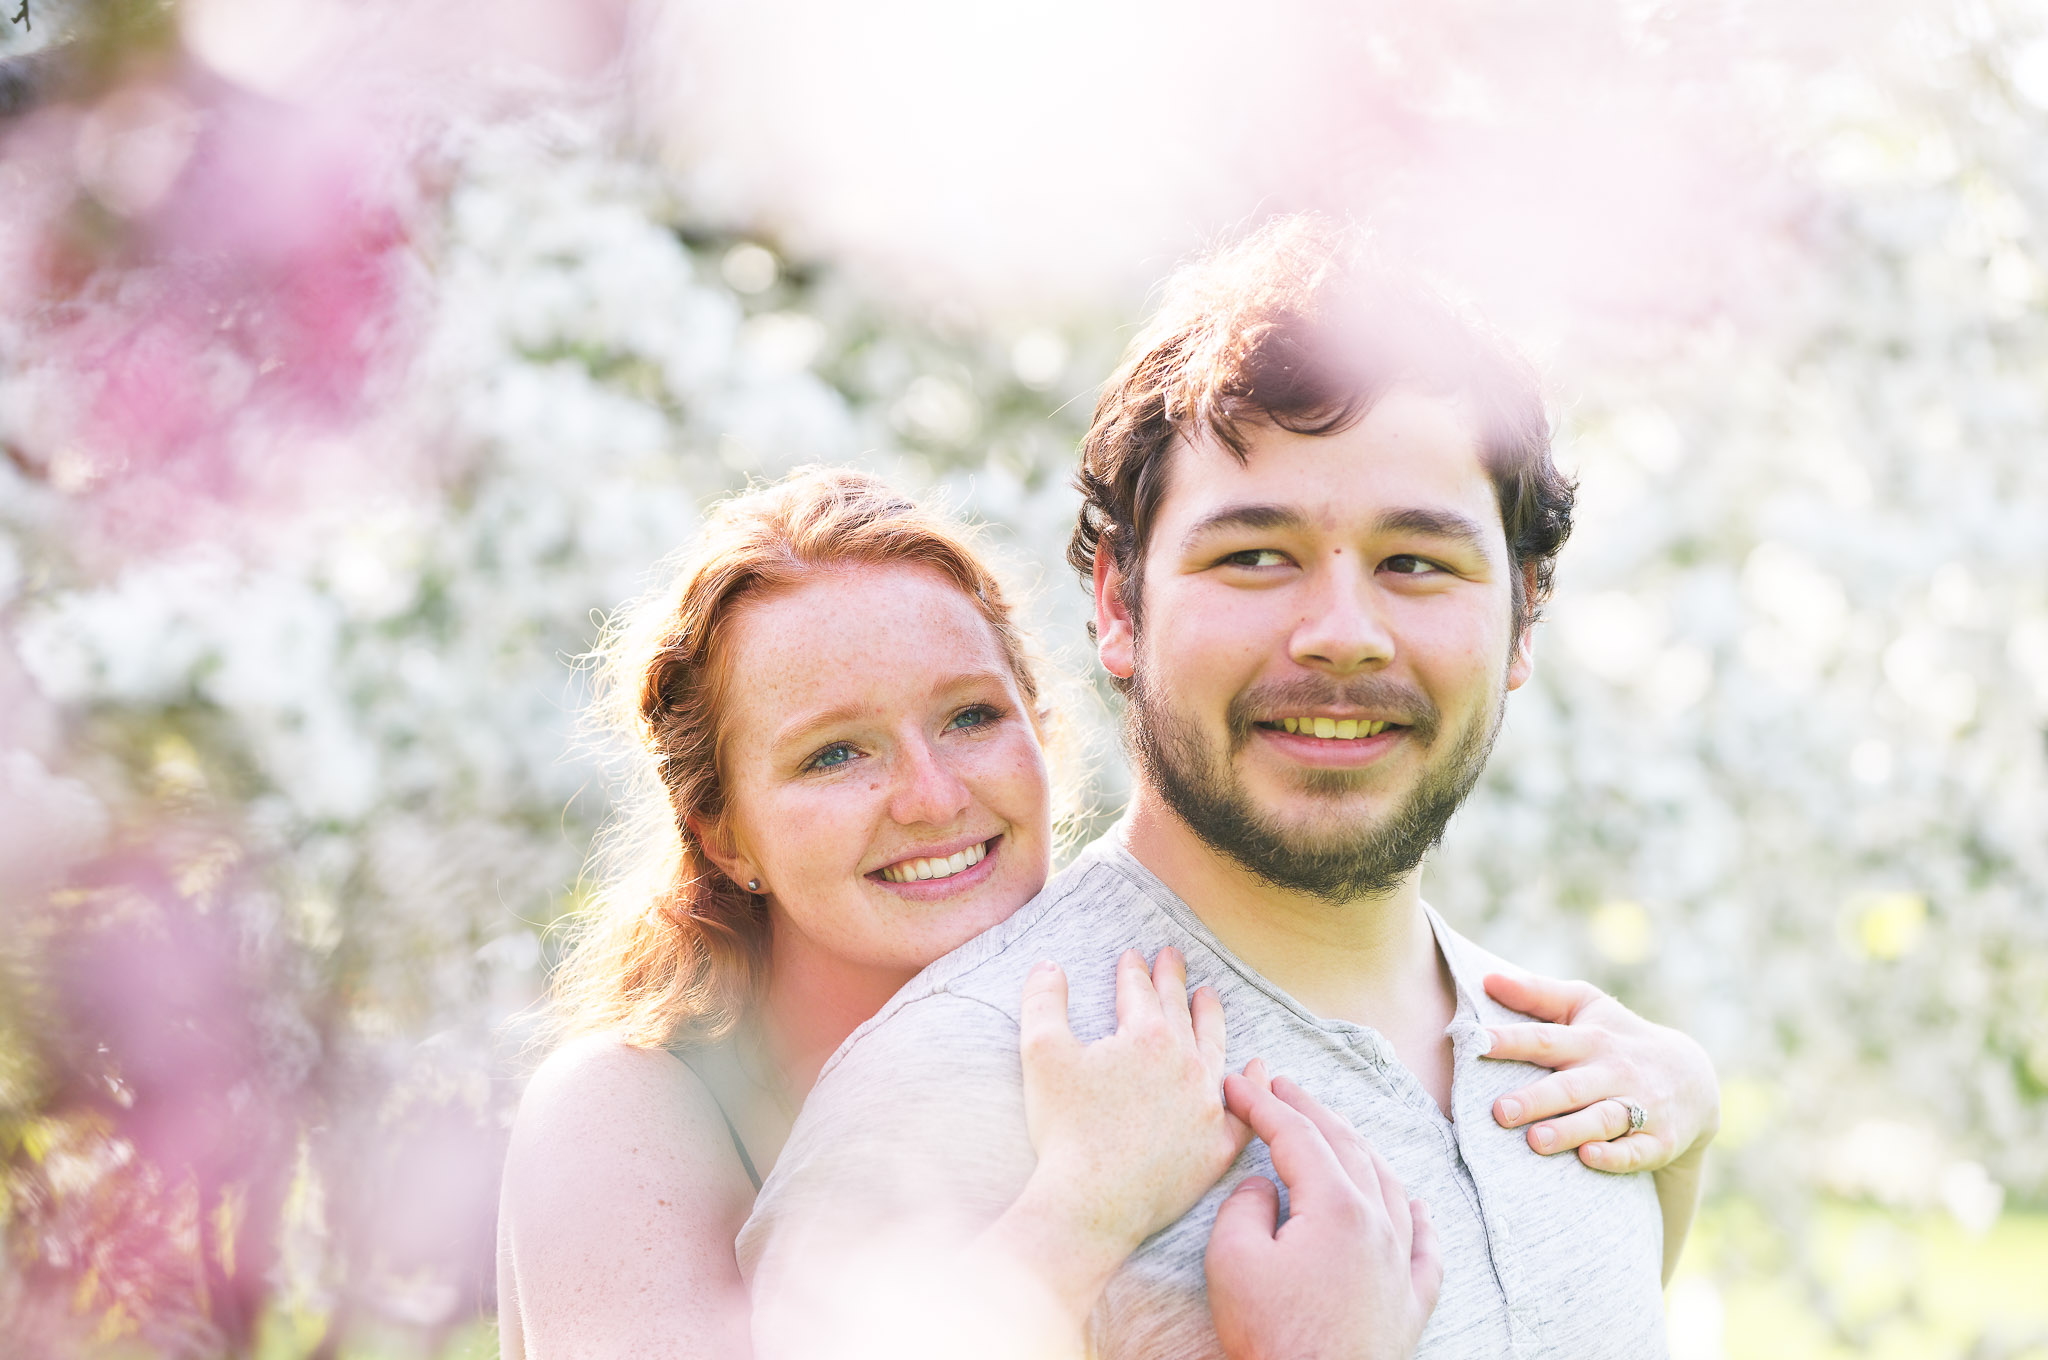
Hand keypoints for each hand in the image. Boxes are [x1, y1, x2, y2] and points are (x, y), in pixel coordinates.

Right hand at [1016, 947, 1247, 1259]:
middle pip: (1181, 1011)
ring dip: (1210, 1018)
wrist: (1091, 1203)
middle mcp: (1187, 1064)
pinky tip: (1257, 1069)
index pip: (1141, 991)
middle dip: (1173, 980)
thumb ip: (1044, 1002)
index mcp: (1148, 1037)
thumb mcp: (1041, 1054)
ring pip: (1215, 1049)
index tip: (1134, 956)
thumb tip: (1048, 966)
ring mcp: (1208, 1106)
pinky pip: (1245, 1111)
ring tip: (1207, 997)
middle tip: (1173, 956)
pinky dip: (1253, 1087)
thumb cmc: (1064, 1130)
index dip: (1134, 971)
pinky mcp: (1217, 1147)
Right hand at [1206, 1068, 1440, 1359]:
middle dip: (1309, 1110)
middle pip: (1346, 1147)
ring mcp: (1401, 1265)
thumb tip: (1263, 1188)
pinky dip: (1419, 1217)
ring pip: (1388, 1185)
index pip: (1296, 1135)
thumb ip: (1244, 1207)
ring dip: (1357, 1148)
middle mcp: (1379, 1225)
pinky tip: (1416, 1205)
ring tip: (1333, 1129)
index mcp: (1337, 1207)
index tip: (1236, 1082)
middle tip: (1279, 1086)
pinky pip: (1426, 1247)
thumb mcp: (1232, 1261)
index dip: (1262, 1104)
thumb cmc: (1274, 1338)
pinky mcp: (1411, 1304)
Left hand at [1482, 971, 1719, 1173]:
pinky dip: (1615, 1156)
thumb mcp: (1584, 1006)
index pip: (1546, 1037)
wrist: (1691, 1079)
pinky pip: (1636, 1152)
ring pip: (1602, 1120)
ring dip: (1570, 1130)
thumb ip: (1536, 994)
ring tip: (1535, 1141)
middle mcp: (1614, 1072)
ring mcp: (1639, 1107)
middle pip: (1571, 1086)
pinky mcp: (1658, 1141)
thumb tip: (1488, 980)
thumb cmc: (1617, 1037)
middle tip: (1499, 1111)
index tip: (1478, 1042)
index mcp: (1590, 1039)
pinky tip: (1589, 1158)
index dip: (1512, 1040)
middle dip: (1536, 1099)